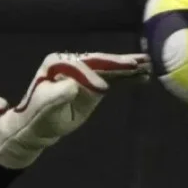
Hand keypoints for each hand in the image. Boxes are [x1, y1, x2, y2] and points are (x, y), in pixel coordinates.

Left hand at [0, 52, 149, 168]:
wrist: (38, 126)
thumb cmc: (38, 116)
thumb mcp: (44, 107)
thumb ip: (58, 95)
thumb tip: (74, 85)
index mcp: (57, 63)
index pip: (80, 67)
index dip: (93, 77)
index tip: (103, 90)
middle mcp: (72, 62)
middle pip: (99, 61)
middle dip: (119, 63)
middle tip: (140, 62)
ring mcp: (84, 71)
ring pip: (109, 67)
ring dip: (129, 67)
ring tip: (150, 65)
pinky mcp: (93, 82)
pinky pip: (112, 77)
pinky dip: (127, 77)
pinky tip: (144, 76)